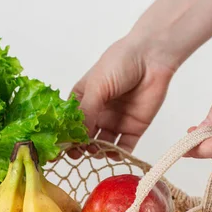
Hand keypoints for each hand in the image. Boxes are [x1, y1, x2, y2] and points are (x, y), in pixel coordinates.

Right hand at [68, 34, 175, 158]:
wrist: (153, 57)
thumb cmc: (120, 63)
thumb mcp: (97, 86)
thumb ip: (86, 112)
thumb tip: (76, 137)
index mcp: (82, 99)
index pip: (69, 122)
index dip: (63, 136)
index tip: (58, 148)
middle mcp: (96, 113)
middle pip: (84, 136)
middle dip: (79, 146)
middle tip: (77, 153)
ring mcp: (114, 122)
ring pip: (101, 144)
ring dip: (97, 151)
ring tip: (96, 151)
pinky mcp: (133, 128)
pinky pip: (123, 147)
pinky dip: (118, 154)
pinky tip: (113, 154)